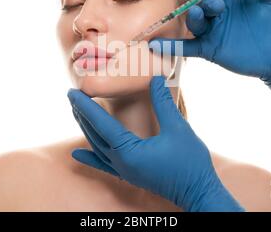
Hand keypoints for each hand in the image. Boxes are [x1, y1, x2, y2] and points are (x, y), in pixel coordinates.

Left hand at [67, 76, 243, 211]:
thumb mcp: (178, 128)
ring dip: (85, 129)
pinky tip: (75, 153)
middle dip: (82, 114)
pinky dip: (89, 157)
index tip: (73, 92)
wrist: (198, 191)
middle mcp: (121, 162)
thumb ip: (163, 103)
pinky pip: (103, 164)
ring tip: (76, 112)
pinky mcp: (128, 174)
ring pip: (97, 147)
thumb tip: (156, 78)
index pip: (101, 124)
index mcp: (129, 151)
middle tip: (72, 96)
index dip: (86, 106)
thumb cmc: (190, 162)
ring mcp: (123, 170)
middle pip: (94, 135)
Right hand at [150, 0, 270, 127]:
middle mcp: (217, 12)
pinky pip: (187, 47)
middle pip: (200, 1)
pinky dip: (171, 46)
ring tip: (197, 15)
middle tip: (215, 5)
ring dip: (192, 17)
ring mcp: (211, 31)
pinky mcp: (209, 49)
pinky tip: (156, 45)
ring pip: (193, 22)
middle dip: (203, 0)